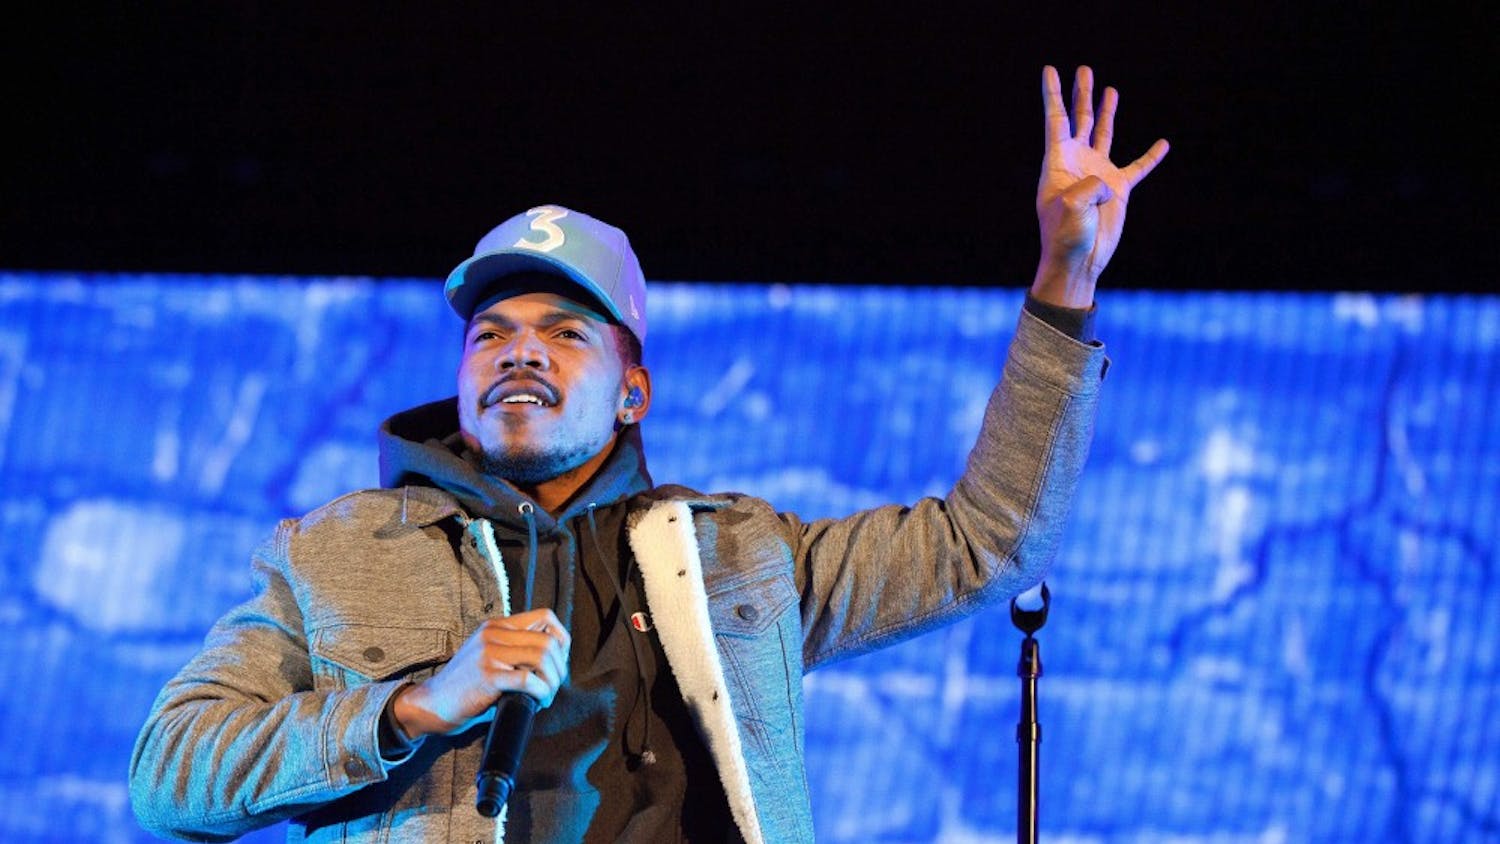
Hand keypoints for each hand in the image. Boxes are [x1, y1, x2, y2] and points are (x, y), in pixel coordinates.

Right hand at [391, 608, 570, 739]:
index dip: (561, 639)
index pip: (545, 617)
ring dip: (552, 681)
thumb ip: (515, 651)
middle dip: (559, 667)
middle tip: (553, 686)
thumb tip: (555, 659)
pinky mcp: (487, 675)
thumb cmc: (465, 687)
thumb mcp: (490, 657)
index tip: (558, 663)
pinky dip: (541, 692)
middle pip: (548, 640)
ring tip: (546, 696)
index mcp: (496, 626)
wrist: (431, 704)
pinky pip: (528, 679)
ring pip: (542, 657)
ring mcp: (489, 652)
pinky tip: (537, 702)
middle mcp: (493, 633)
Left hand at [1031, 65, 1168, 308]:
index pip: (1056, 120)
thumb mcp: (1073, 207)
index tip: (1050, 70)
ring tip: (1109, 89)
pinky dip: (1150, 157)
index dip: (1054, 95)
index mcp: (1058, 163)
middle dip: (1082, 95)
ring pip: (1104, 135)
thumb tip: (1108, 183)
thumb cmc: (1065, 235)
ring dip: (1107, 112)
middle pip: (1081, 120)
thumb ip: (1090, 186)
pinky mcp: (1118, 190)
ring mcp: (1097, 175)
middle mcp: (1077, 163)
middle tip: (1084, 69)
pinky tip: (1162, 144)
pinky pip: (1137, 168)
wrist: (1078, 261)